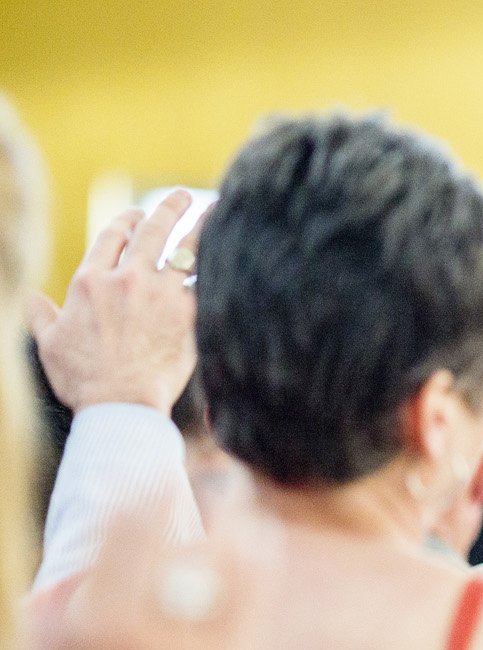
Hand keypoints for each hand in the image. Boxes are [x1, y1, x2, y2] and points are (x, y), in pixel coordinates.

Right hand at [29, 189, 199, 412]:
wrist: (121, 404)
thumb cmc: (83, 381)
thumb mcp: (50, 344)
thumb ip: (42, 316)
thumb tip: (32, 297)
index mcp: (90, 281)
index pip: (111, 237)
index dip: (126, 221)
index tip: (137, 213)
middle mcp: (125, 279)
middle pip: (151, 232)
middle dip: (168, 208)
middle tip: (183, 197)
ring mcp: (159, 293)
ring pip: (185, 249)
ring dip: (202, 226)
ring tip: (216, 211)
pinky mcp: (188, 313)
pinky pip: (207, 281)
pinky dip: (220, 265)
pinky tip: (233, 253)